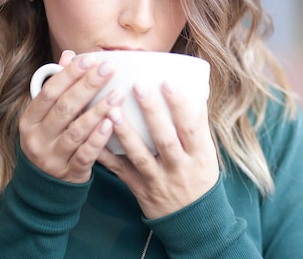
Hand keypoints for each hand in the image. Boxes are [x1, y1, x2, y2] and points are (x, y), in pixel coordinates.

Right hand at [19, 50, 123, 182]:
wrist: (46, 186)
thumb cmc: (52, 139)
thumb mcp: (48, 115)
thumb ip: (58, 86)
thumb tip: (68, 55)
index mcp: (29, 120)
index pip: (49, 92)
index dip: (70, 74)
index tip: (91, 59)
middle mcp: (36, 139)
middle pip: (64, 108)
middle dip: (88, 86)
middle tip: (109, 69)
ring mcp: (52, 158)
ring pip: (76, 130)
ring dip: (98, 110)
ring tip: (118, 94)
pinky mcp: (69, 173)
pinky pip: (86, 153)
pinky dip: (99, 138)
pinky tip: (112, 123)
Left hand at [97, 81, 218, 218]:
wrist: (194, 220)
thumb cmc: (200, 176)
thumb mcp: (207, 152)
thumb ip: (199, 123)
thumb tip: (198, 89)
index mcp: (199, 155)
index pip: (191, 127)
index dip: (180, 105)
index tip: (169, 82)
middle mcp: (179, 167)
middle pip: (165, 139)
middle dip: (152, 113)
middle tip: (138, 86)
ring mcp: (158, 180)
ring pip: (140, 156)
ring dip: (125, 133)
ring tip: (112, 109)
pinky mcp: (140, 189)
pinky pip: (121, 171)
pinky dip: (107, 156)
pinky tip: (94, 138)